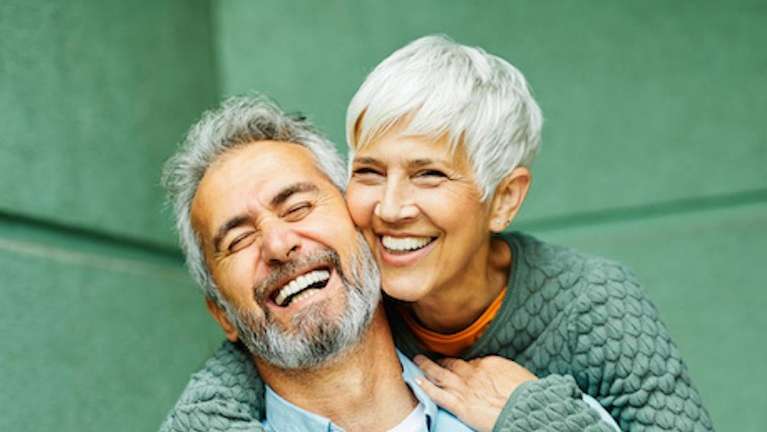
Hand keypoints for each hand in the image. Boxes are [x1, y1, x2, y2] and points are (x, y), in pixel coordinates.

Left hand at [414, 355, 536, 431]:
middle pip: (452, 363)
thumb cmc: (528, 394)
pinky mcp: (460, 405)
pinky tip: (416, 381)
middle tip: (430, 356)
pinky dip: (426, 387)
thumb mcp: (518, 374)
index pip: (470, 362)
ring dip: (426, 366)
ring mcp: (465, 388)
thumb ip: (503, 372)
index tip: (458, 365)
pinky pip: (438, 394)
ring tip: (417, 360)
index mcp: (488, 363)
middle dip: (440, 360)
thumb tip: (501, 375)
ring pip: (440, 374)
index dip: (462, 364)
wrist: (528, 407)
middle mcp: (473, 373)